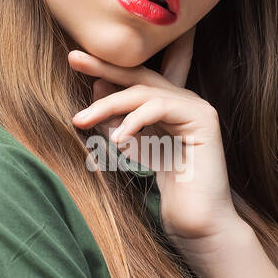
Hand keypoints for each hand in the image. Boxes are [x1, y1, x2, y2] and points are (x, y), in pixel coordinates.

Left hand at [68, 25, 241, 247]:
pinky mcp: (203, 118)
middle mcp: (185, 100)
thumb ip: (116, 118)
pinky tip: (117, 138)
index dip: (107, 65)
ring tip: (81, 121)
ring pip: (144, 92)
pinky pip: (160, 108)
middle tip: (74, 59)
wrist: (197, 220)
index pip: (135, 77)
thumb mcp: (132, 147)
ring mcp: (196, 106)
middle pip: (140, 74)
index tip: (74, 58)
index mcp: (169, 104)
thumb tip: (99, 85)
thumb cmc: (166, 189)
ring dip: (108, 105)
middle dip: (104, 65)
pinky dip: (133, 120)